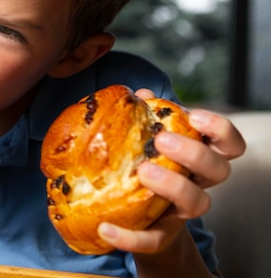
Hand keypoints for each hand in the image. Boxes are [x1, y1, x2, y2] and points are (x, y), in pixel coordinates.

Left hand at [97, 88, 245, 253]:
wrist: (138, 218)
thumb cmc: (147, 166)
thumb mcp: (147, 141)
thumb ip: (146, 118)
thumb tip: (141, 94)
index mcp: (199, 158)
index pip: (228, 144)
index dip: (220, 130)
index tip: (195, 116)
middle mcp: (199, 184)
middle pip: (218, 170)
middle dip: (194, 152)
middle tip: (163, 140)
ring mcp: (182, 211)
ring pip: (198, 202)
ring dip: (173, 185)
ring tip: (143, 172)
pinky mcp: (161, 236)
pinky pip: (150, 241)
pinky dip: (128, 237)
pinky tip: (105, 229)